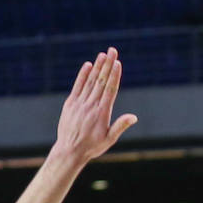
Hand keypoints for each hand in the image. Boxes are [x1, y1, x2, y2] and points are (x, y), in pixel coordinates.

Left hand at [51, 48, 136, 168]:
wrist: (69, 151)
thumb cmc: (91, 147)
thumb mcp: (108, 139)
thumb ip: (120, 126)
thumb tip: (133, 117)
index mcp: (102, 113)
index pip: (110, 90)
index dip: (114, 75)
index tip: (118, 63)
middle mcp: (91, 106)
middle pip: (101, 81)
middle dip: (107, 65)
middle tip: (112, 51)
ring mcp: (79, 104)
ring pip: (90, 82)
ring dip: (97, 67)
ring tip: (103, 54)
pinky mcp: (70, 105)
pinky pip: (77, 87)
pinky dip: (82, 76)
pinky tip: (88, 65)